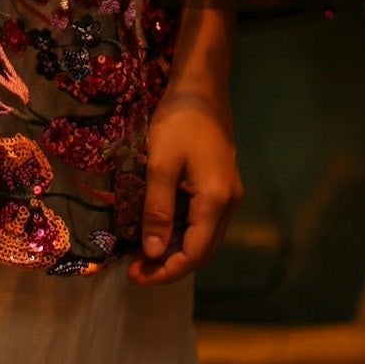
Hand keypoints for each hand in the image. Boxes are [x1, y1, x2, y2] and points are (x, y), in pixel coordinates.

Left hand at [128, 86, 243, 287]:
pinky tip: (158, 230)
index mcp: (216, 201)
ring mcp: (228, 195)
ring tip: (142, 255)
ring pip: (204, 238)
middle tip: (136, 270)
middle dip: (170, 266)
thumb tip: (153, 252)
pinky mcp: (221, 186)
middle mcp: (229, 204)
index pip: (194, 254)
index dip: (166, 271)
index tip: (135, 275)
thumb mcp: (161, 164)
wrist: (202, 88)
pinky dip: (181, 233)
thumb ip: (157, 210)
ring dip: (175, 251)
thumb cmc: (179, 121)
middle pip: (202, 252)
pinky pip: (203, 222)